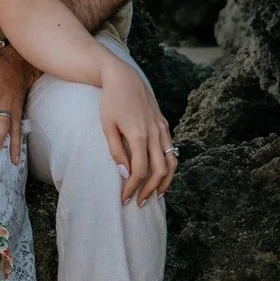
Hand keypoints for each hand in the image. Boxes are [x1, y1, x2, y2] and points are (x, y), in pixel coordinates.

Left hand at [96, 61, 175, 204]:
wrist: (123, 77)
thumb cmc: (110, 101)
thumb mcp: (107, 126)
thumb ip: (116, 151)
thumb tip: (125, 174)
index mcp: (139, 135)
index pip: (140, 171)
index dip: (132, 188)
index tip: (125, 199)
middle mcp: (155, 133)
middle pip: (160, 171)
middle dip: (150, 190)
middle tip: (140, 203)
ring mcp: (162, 128)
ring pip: (171, 162)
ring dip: (165, 182)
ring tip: (155, 195)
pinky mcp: (164, 124)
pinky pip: (171, 150)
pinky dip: (168, 166)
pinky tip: (159, 175)